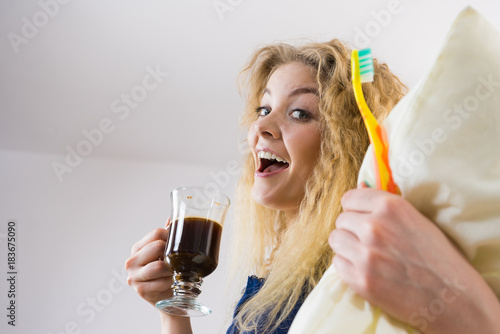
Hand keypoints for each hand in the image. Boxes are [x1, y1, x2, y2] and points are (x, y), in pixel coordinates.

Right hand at [125, 219, 172, 306]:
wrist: (168, 298)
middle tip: (177, 260)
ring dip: (172, 270)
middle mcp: (131, 261)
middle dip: (172, 254)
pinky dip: (170, 282)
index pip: (156, 233)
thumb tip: (170, 219)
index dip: (171, 236)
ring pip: (159, 266)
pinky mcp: (140, 290)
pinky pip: (162, 282)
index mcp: (137, 248)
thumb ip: (167, 237)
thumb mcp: (165, 254)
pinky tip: (171, 283)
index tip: (178, 244)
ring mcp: (134, 276)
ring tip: (174, 272)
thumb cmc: (166, 273)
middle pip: (158, 247)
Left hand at [329, 184, 499, 332]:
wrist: (452, 297)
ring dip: (346, 247)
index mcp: (390, 206)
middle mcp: (374, 227)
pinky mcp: (360, 279)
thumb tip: (358, 188)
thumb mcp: (415, 219)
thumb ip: (384, 206)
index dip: (355, 209)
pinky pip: (337, 264)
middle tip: (370, 242)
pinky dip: (348, 267)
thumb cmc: (437, 256)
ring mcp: (366, 254)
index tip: (362, 218)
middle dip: (352, 229)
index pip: (349, 198)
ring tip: (366, 255)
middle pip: (341, 220)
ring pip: (335, 239)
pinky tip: (367, 270)